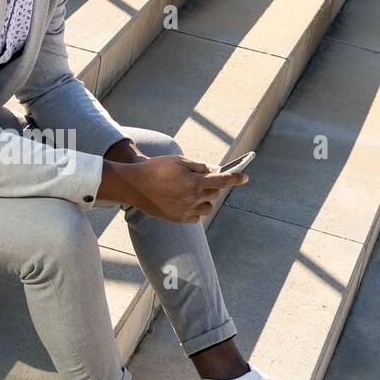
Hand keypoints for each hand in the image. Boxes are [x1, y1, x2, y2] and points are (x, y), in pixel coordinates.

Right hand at [108, 155, 247, 222]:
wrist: (134, 185)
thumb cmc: (156, 169)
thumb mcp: (179, 160)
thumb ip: (199, 166)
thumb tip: (214, 171)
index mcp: (194, 182)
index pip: (222, 181)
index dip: (235, 179)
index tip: (245, 177)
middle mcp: (192, 198)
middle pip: (214, 193)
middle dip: (212, 185)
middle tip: (199, 179)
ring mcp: (185, 210)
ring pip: (207, 207)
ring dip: (205, 199)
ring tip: (190, 191)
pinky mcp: (178, 219)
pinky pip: (196, 217)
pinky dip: (195, 210)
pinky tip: (184, 202)